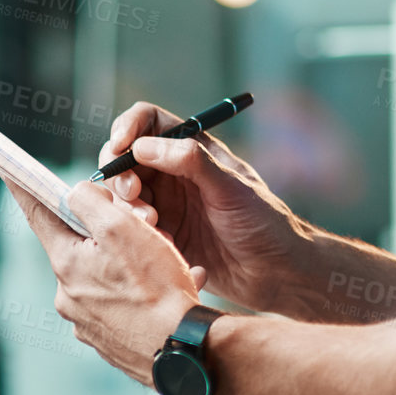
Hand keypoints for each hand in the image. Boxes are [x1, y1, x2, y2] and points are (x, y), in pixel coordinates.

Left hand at [2, 176, 205, 384]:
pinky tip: (173, 290)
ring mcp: (87, 321)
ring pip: (108, 275)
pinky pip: (123, 303)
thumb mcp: (124, 228)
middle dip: (111, 233)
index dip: (23, 186)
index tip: (5, 166)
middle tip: (148, 230)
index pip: (38, 214)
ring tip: (170, 268)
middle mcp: (68, 295)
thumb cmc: (156, 288)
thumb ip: (91, 202)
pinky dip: (144, 292)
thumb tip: (77, 194)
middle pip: (82, 245)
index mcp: (67, 263)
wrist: (182, 350)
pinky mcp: (110, 339)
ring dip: (135, 265)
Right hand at [99, 101, 304, 313]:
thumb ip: (192, 162)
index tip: (119, 147)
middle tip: (133, 195)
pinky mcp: (160, 235)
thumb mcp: (231, 188)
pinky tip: (159, 244)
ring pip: (123, 195)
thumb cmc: (263, 222)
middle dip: (120, 173)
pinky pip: (130, 227)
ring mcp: (165, 204)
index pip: (149, 122)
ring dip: (127, 206)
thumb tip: (143, 145)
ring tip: (152, 226)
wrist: (275, 272)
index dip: (128, 127)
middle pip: (125, 158)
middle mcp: (174, 173)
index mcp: (193, 150)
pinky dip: (133, 232)